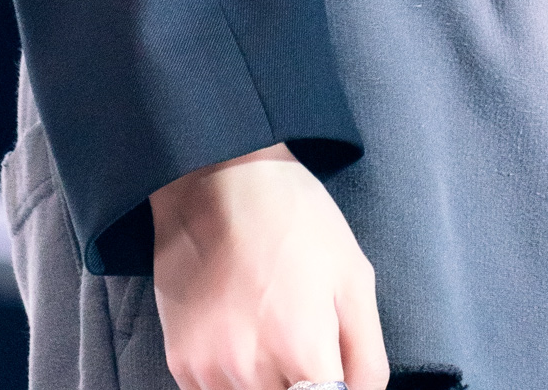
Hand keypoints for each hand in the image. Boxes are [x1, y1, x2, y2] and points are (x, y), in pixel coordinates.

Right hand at [150, 142, 388, 389]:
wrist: (215, 178)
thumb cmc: (294, 218)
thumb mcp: (353, 275)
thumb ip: (367, 357)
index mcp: (304, 348)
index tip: (326, 375)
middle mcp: (253, 370)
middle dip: (300, 386)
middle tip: (298, 347)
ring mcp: (210, 370)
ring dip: (265, 384)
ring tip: (268, 334)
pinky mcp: (180, 364)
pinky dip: (231, 382)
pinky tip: (240, 338)